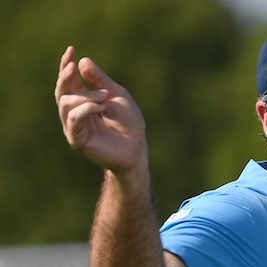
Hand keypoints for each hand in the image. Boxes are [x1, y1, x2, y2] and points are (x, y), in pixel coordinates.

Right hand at [54, 46, 147, 173]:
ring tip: (105, 98)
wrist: (137, 148)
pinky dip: (85, 109)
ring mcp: (74, 126)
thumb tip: (82, 61)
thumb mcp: (117, 96)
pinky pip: (73, 119)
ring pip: (66, 104)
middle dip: (65, 77)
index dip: (66, 65)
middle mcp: (74, 112)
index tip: (71, 49)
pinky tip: (100, 106)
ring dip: (85, 96)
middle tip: (73, 66)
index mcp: (83, 100)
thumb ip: (100, 81)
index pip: (68, 81)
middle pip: (61, 91)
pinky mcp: (77, 139)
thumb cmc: (129, 123)